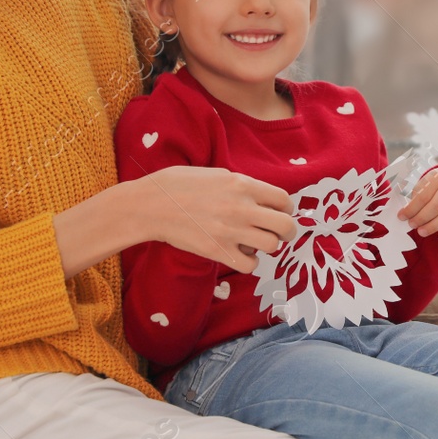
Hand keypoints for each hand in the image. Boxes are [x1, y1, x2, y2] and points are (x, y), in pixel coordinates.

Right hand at [141, 165, 297, 273]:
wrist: (151, 205)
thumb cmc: (178, 185)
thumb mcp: (216, 174)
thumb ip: (242, 186)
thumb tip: (262, 197)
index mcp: (242, 184)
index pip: (284, 200)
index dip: (286, 209)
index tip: (280, 213)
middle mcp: (241, 207)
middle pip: (286, 226)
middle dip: (286, 231)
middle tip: (277, 232)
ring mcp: (230, 231)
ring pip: (272, 246)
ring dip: (266, 245)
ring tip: (253, 242)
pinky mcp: (218, 251)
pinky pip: (250, 264)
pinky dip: (248, 261)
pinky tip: (238, 253)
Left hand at [397, 166, 437, 239]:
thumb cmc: (436, 186)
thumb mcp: (426, 184)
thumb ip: (416, 196)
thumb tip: (406, 214)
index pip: (423, 196)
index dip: (411, 208)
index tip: (402, 217)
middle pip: (436, 206)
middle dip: (422, 218)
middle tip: (412, 225)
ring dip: (434, 226)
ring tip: (422, 232)